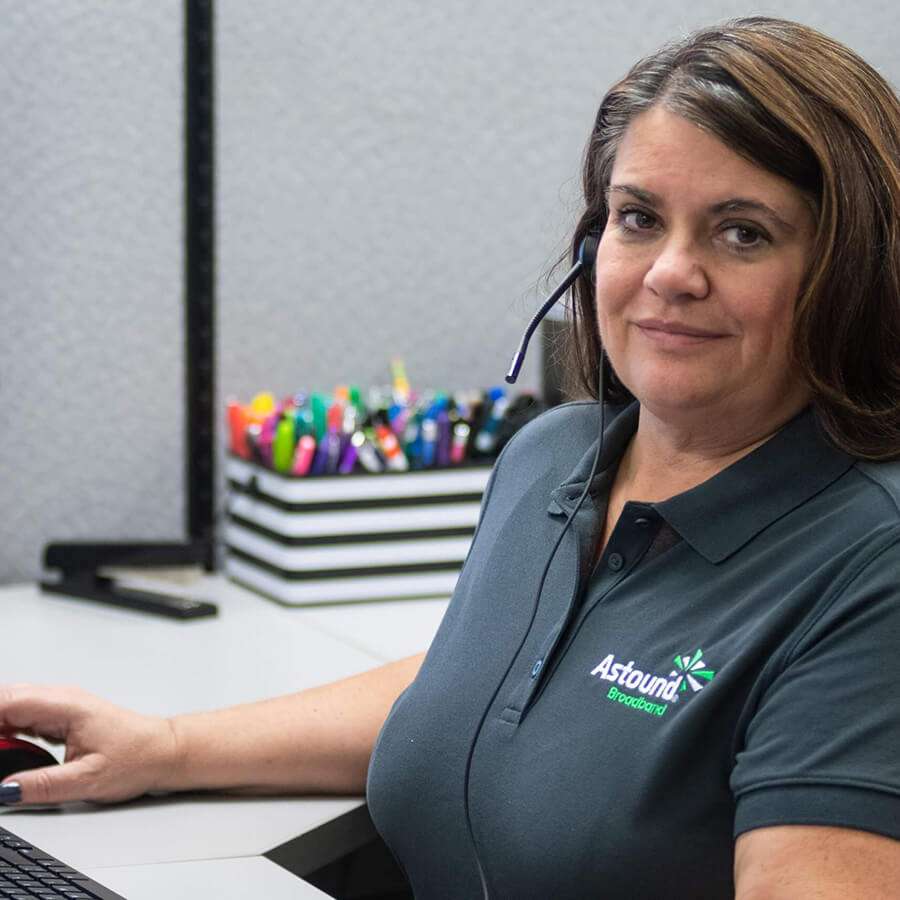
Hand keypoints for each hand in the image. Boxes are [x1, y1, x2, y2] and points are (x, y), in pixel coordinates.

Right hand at [0, 684, 177, 804]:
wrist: (162, 750)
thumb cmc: (137, 757)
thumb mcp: (87, 780)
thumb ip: (41, 786)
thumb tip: (5, 791)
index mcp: (66, 706)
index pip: (9, 702)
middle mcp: (62, 699)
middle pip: (7, 700)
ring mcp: (62, 706)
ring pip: (14, 707)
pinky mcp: (63, 717)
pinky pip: (25, 717)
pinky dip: (7, 730)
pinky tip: (4, 748)